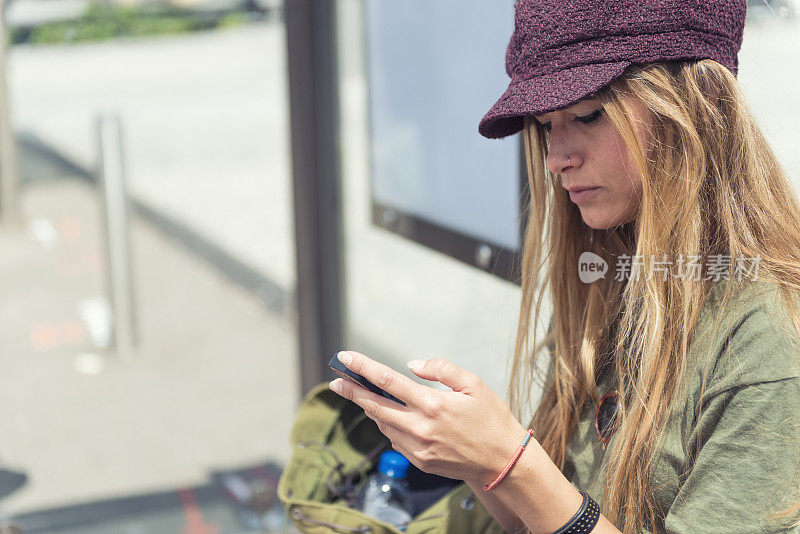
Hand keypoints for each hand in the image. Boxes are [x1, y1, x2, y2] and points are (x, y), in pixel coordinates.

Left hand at [328, 351, 527, 484]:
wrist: (504, 462)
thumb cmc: (492, 419)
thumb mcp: (474, 384)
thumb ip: (441, 369)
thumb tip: (412, 365)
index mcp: (433, 404)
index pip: (388, 381)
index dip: (363, 368)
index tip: (345, 358)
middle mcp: (421, 428)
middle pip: (375, 406)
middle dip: (352, 392)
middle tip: (336, 381)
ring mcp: (419, 448)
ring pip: (383, 424)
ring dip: (372, 409)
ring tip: (364, 396)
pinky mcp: (421, 462)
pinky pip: (396, 441)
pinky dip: (390, 426)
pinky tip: (393, 418)